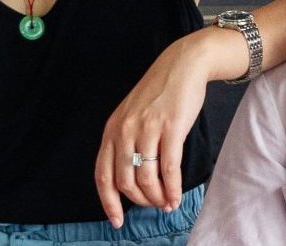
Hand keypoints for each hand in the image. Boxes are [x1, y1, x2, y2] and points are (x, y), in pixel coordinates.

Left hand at [94, 33, 214, 227]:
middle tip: (154, 206)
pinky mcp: (171, 127)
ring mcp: (148, 129)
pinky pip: (169, 168)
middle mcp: (125, 130)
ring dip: (157, 197)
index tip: (118, 220)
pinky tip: (177, 197)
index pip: (103, 175)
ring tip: (166, 203)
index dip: (109, 203)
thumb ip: (126, 142)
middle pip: (125, 181)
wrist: (183, 64)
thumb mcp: (132, 114)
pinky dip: (173, 188)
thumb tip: (130, 179)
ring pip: (147, 178)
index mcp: (112, 129)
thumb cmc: (160, 92)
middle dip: (141, 201)